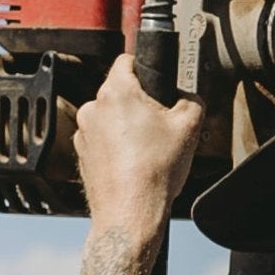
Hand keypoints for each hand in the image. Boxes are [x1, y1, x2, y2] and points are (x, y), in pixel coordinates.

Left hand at [72, 55, 202, 274]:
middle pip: (119, 92)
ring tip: (147, 149)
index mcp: (117, 91)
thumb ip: (192, 99)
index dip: (145, 66)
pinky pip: (102, 141)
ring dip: (125, 127)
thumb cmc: (154, 172)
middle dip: (139, 103)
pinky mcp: (82, 155)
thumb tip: (189, 97)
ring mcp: (83, 133)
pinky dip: (115, 148)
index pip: (127, 59)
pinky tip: (134, 164)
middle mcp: (93, 108)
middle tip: (160, 124)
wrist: (130, 214)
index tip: (155, 80)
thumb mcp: (190, 126)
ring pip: (109, 118)